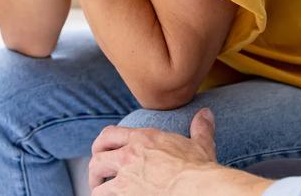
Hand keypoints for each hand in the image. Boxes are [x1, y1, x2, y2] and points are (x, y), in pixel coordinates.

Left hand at [88, 109, 220, 194]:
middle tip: (98, 176)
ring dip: (98, 188)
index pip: (109, 134)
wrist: (198, 189)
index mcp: (143, 139)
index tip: (103, 150)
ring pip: (98, 183)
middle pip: (97, 159)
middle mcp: (129, 156)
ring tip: (102, 192)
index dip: (102, 143)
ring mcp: (126, 179)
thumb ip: (200, 128)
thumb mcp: (201, 144)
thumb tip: (206, 113)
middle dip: (95, 168)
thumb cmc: (200, 169)